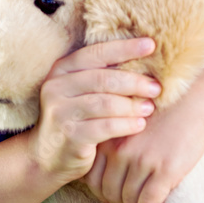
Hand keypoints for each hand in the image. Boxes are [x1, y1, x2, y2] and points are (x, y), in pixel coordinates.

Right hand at [26, 37, 161, 185]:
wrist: (47, 157)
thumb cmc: (74, 119)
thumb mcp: (80, 92)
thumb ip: (102, 76)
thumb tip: (144, 59)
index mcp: (61, 69)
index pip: (96, 53)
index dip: (125, 48)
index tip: (151, 45)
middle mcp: (56, 87)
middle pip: (103, 78)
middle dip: (134, 81)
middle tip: (156, 88)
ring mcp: (60, 112)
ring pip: (105, 103)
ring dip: (132, 105)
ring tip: (149, 107)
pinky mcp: (69, 135)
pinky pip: (105, 126)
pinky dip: (126, 124)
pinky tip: (140, 124)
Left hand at [83, 70, 203, 202]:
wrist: (193, 104)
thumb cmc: (159, 116)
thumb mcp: (126, 125)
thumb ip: (111, 145)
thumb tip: (100, 182)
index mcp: (109, 139)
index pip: (92, 179)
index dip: (101, 192)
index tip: (111, 196)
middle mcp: (121, 150)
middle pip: (109, 192)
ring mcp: (143, 161)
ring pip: (128, 200)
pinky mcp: (165, 171)